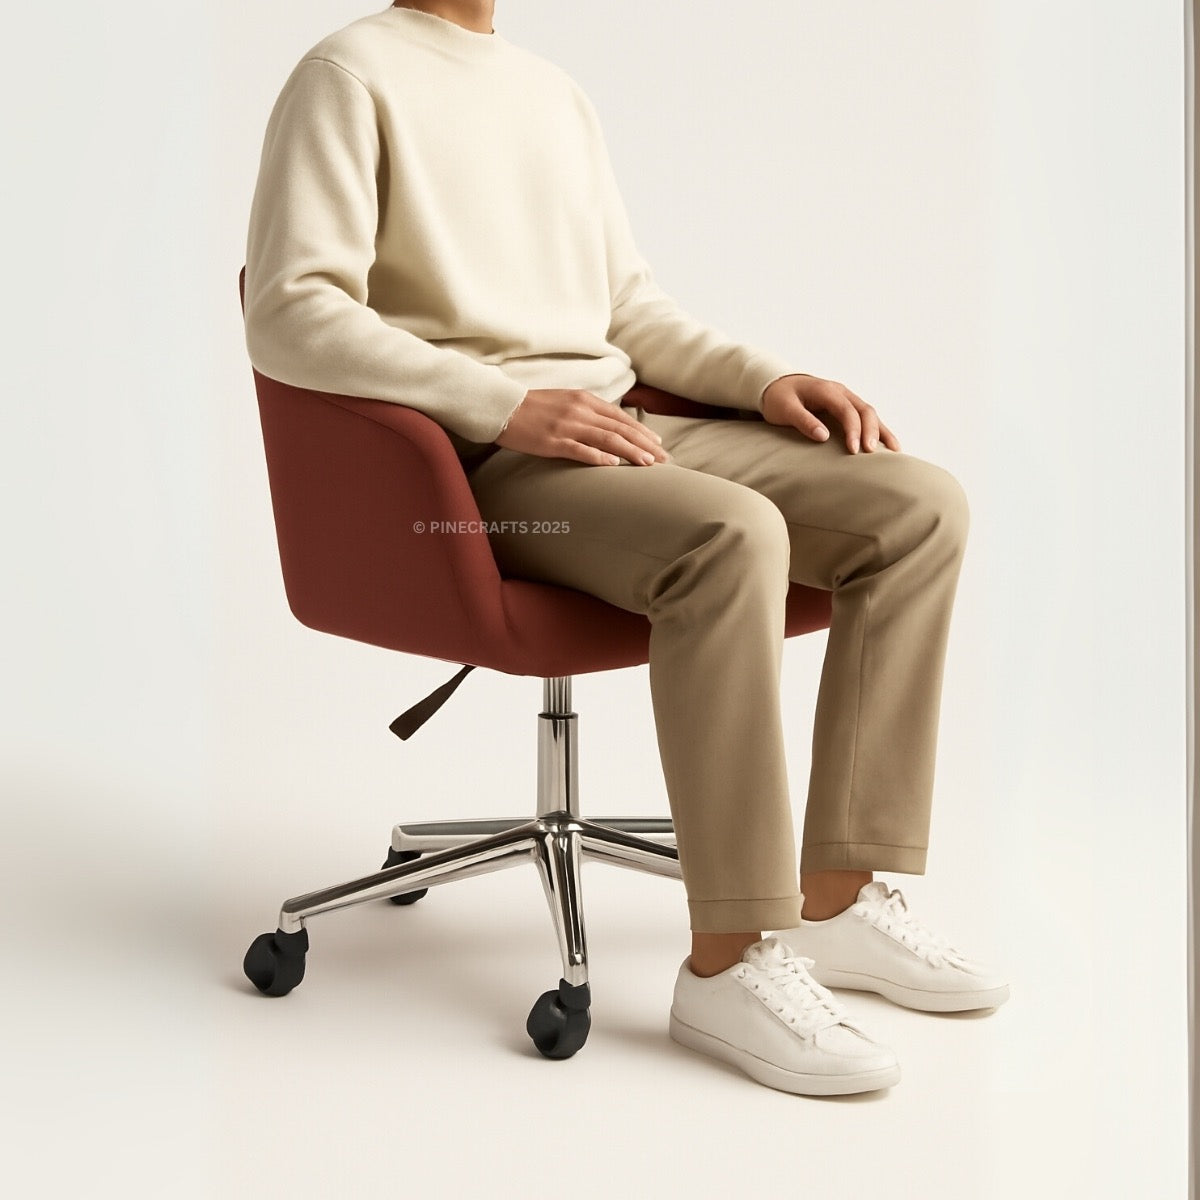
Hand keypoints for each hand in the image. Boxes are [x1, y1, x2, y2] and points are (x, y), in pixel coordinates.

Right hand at [495, 388, 670, 465]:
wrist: (503, 407)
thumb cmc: (534, 408)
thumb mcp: (566, 402)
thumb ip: (588, 412)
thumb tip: (611, 427)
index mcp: (585, 400)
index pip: (621, 417)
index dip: (642, 431)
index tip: (659, 444)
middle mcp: (580, 410)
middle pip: (620, 429)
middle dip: (645, 444)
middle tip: (664, 459)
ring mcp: (567, 426)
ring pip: (607, 439)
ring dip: (630, 451)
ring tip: (648, 463)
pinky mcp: (552, 441)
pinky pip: (580, 449)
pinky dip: (599, 457)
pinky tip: (614, 465)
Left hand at [761, 374, 900, 453]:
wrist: (776, 384)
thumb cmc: (778, 398)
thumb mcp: (785, 409)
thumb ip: (803, 420)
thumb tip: (824, 436)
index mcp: (826, 391)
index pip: (846, 410)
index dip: (853, 430)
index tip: (854, 451)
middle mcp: (840, 392)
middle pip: (864, 410)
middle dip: (871, 431)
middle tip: (872, 453)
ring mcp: (845, 398)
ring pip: (870, 413)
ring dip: (882, 431)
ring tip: (894, 451)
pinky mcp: (846, 406)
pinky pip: (866, 417)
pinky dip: (878, 429)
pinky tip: (888, 444)